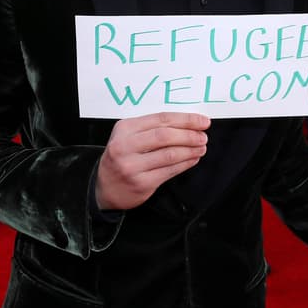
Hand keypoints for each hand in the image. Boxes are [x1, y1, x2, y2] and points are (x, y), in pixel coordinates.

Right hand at [94, 112, 210, 210]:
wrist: (104, 188)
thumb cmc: (121, 157)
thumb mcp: (128, 136)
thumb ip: (151, 128)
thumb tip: (187, 123)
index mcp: (124, 129)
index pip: (161, 119)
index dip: (185, 119)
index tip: (202, 121)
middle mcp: (125, 146)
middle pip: (166, 136)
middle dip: (190, 135)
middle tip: (203, 136)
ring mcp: (132, 166)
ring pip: (170, 154)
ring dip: (190, 150)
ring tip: (201, 147)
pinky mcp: (141, 183)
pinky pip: (170, 171)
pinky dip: (185, 163)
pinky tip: (193, 159)